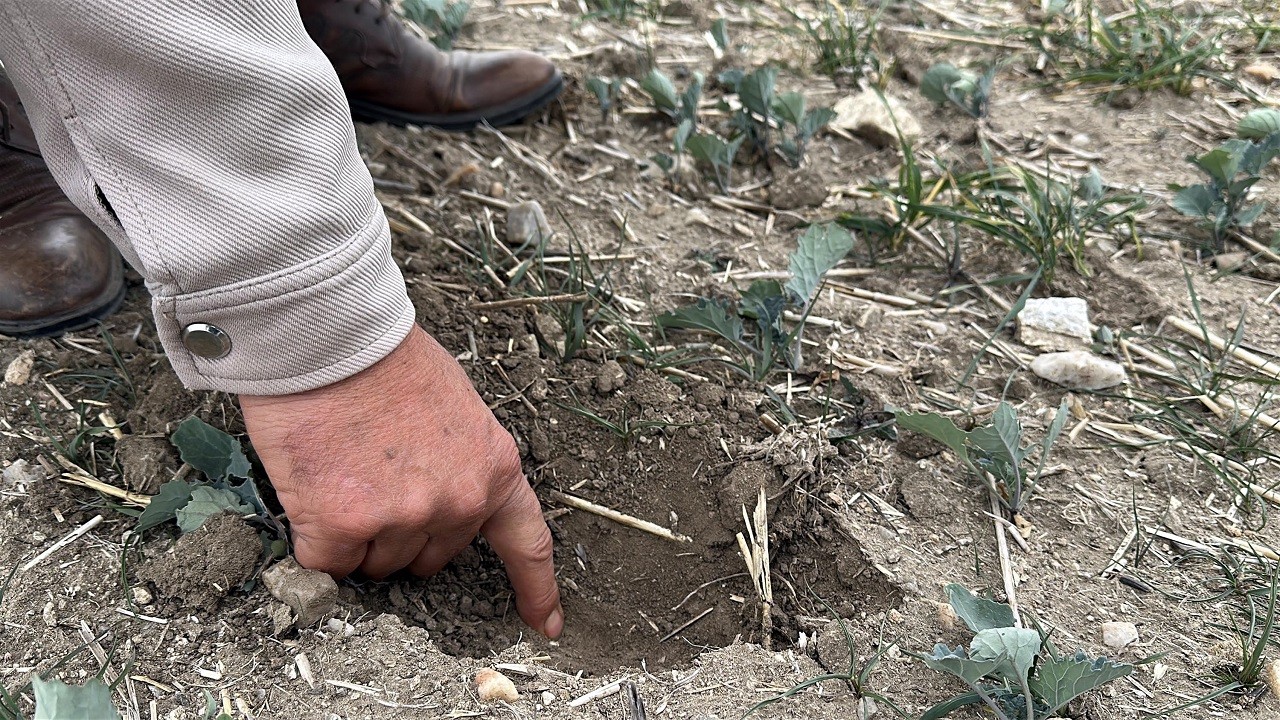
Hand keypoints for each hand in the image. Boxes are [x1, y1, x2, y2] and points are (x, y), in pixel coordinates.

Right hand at [239, 326, 561, 637]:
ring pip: (375, 564)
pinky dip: (315, 538)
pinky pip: (328, 564)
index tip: (546, 625)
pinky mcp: (342, 529)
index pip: (527, 543)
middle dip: (404, 533)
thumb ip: (457, 460)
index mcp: (493, 468)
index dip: (537, 589)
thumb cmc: (385, 358)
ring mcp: (401, 519)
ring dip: (356, 534)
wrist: (330, 337)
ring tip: (343, 472)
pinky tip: (314, 488)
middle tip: (375, 480)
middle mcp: (456, 502)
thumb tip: (436, 492)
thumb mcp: (456, 407)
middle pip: (429, 557)